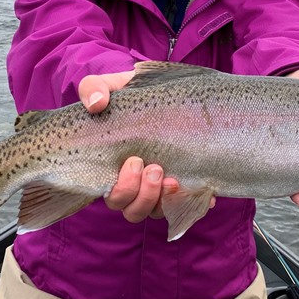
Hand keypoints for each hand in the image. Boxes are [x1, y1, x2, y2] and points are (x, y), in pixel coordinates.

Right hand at [78, 69, 179, 221]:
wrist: (158, 92)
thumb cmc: (129, 95)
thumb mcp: (110, 86)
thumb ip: (93, 89)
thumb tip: (95, 104)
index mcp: (113, 168)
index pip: (113, 196)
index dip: (123, 190)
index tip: (134, 162)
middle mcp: (134, 184)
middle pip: (133, 209)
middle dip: (144, 194)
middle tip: (155, 167)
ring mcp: (157, 187)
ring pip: (156, 212)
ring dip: (164, 200)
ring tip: (173, 179)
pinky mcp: (181, 185)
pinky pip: (186, 204)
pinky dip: (193, 201)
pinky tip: (205, 191)